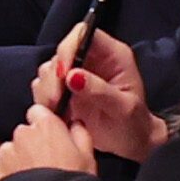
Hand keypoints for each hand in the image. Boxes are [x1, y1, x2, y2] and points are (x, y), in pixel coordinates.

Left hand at [0, 102, 97, 180]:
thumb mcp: (88, 158)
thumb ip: (80, 134)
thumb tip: (76, 126)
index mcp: (46, 126)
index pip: (38, 112)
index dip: (45, 125)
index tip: (51, 136)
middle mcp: (22, 135)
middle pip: (24, 133)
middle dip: (33, 145)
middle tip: (49, 165)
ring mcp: (7, 154)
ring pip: (11, 152)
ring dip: (20, 162)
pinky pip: (3, 171)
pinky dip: (10, 178)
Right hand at [31, 25, 166, 162]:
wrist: (131, 146)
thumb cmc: (135, 125)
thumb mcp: (124, 109)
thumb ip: (100, 91)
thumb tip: (72, 76)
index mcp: (111, 54)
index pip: (84, 34)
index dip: (69, 48)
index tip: (63, 73)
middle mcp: (91, 58)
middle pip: (61, 52)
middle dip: (54, 76)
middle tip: (57, 100)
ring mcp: (76, 73)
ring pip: (49, 69)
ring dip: (48, 89)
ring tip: (57, 110)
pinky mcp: (64, 89)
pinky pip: (44, 87)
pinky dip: (45, 99)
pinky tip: (56, 114)